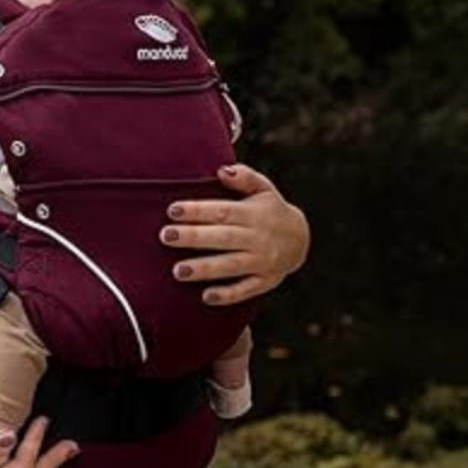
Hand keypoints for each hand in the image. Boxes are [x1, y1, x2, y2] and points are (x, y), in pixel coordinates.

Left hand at [160, 164, 308, 304]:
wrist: (301, 239)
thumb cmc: (271, 210)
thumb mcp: (264, 188)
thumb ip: (244, 177)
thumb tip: (222, 170)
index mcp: (253, 214)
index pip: (222, 211)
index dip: (197, 210)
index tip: (173, 210)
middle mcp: (257, 238)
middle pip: (223, 238)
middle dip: (194, 237)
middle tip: (166, 236)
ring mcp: (261, 262)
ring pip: (231, 266)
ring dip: (204, 269)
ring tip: (178, 271)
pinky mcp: (264, 281)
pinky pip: (246, 290)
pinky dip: (228, 295)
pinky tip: (206, 297)